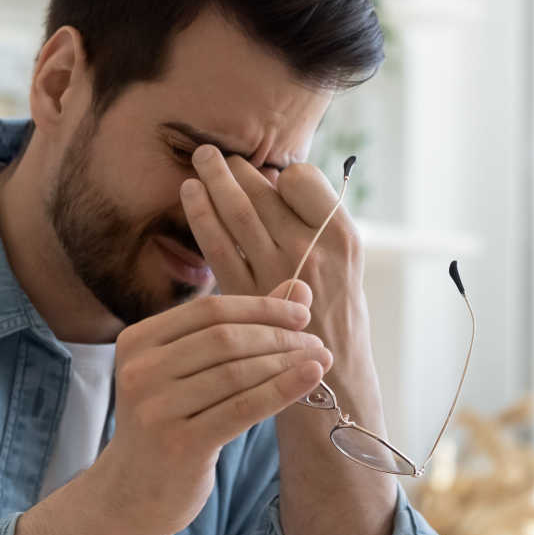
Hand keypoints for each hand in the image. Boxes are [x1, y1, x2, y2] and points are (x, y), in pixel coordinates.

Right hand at [88, 284, 332, 534]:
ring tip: (319, 361)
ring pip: (237, 372)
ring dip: (286, 362)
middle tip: (315, 341)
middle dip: (278, 335)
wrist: (133, 494)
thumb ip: (239, 328)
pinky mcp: (179, 444)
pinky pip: (243, 408)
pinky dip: (283, 389)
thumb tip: (299, 289)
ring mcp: (155, 408)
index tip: (301, 314)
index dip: (261, 307)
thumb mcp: (191, 372)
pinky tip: (311, 377)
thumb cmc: (171, 424)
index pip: (209, 310)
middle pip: (225, 338)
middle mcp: (140, 371)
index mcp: (137, 341)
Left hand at [180, 145, 382, 433]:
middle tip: (213, 153)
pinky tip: (190, 195)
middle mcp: (312, 250)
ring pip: (238, 212)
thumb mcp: (343, 268)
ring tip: (199, 160)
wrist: (333, 382)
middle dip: (236, 169)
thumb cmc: (336, 322)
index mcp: (341, 237)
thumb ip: (314, 231)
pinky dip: (201, 214)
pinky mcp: (246, 295)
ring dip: (214, 181)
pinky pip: (218, 244)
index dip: (280, 174)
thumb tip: (274, 184)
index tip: (268, 174)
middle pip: (264, 193)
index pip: (302, 180)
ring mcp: (277, 272)